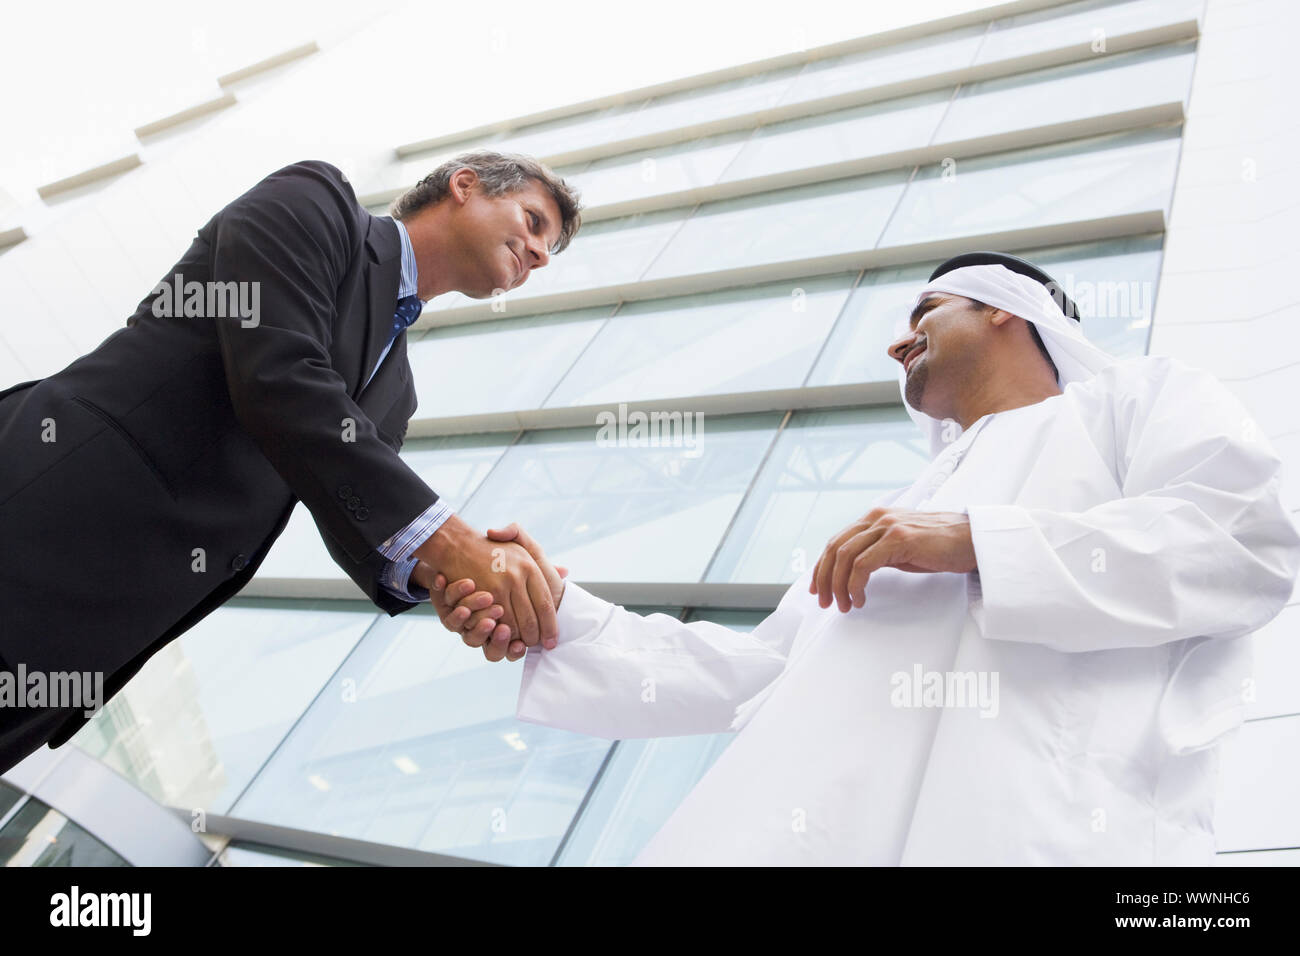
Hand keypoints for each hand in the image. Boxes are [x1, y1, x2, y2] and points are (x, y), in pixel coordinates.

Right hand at [431, 523, 567, 659]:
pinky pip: (495, 623)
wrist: (457, 543)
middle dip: (533, 638)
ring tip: (520, 644)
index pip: (545, 604)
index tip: (551, 641)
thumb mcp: (520, 545)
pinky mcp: (481, 595)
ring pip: (513, 625)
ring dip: (516, 639)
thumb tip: (564, 572)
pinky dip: (499, 634)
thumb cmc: (494, 549)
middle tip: (534, 645)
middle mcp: (517, 576)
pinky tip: (502, 636)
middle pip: (531, 619)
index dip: (550, 626)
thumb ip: (541, 558)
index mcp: (530, 566)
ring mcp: (498, 586)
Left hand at [809, 508, 976, 611]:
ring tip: (843, 605)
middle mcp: (877, 518)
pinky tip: (860, 598)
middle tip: (824, 602)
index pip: (836, 541)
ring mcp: (887, 526)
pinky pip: (863, 565)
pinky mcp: (898, 539)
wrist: (971, 541)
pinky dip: (855, 585)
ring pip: (845, 556)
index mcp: (874, 518)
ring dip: (839, 586)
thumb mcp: (900, 548)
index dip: (822, 567)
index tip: (817, 588)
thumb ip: (876, 553)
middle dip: (824, 578)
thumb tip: (852, 573)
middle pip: (834, 548)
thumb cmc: (939, 547)